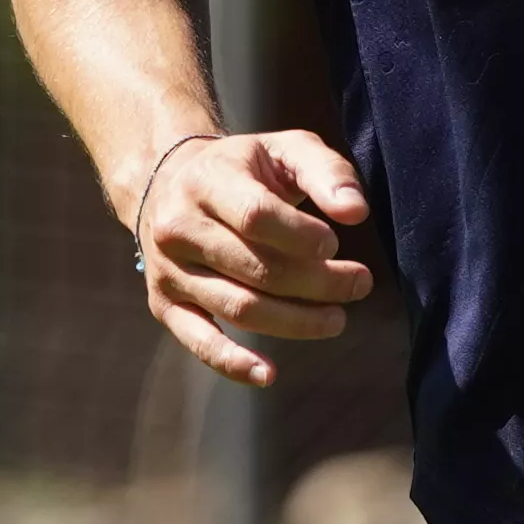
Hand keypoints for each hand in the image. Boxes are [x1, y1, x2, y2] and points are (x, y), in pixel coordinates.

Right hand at [127, 124, 378, 387]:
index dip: (302, 237)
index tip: (336, 244)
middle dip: (317, 283)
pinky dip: (233, 363)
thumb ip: (326, 172)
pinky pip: (199, 341)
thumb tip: (355, 212)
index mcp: (207, 182)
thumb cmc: (242, 167)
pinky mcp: (165, 305)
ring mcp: (168, 271)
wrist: (165, 182)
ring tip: (336, 318)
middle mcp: (179, 228)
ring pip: (237, 307)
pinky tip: (268, 374)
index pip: (256, 216)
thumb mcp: (284, 149)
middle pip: (255, 268)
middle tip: (359, 284)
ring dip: (295, 321)